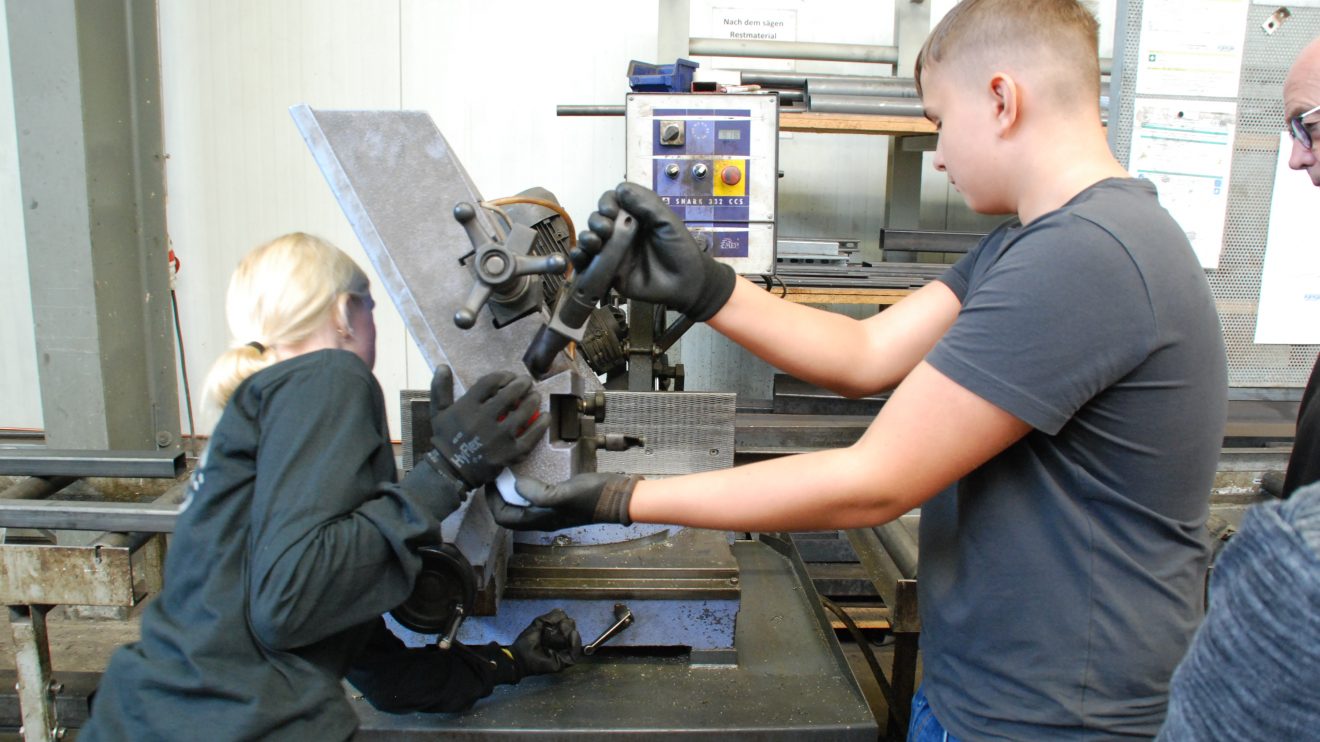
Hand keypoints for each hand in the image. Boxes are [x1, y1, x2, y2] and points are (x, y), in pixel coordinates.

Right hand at [425, 366, 548, 488]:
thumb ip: (440, 388)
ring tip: (535, 396)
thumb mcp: (438, 412)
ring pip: (523, 413)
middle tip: (527, 382)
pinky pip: (531, 437)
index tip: (510, 376)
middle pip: (509, 395)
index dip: (503, 376)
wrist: (451, 472)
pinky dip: (540, 425)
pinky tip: (545, 416)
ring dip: (532, 401)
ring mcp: (499, 438)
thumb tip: (442, 366)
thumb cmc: (445, 439)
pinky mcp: (510, 454)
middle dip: (521, 384)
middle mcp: (484, 420)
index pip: (490, 382)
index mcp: (467, 407)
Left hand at [485, 472, 640, 530]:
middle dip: (496, 496)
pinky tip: (525, 471)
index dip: (492, 501)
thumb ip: (540, 494)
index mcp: (541, 520)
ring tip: (504, 472)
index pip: (504, 517)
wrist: (621, 496)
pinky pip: (532, 496)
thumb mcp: (566, 494)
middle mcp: (543, 518)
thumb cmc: (595, 496)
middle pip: (508, 513)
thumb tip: (516, 486)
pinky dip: (523, 486)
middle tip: (493, 474)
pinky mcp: (559, 500)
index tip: (489, 479)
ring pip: (519, 505)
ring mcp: (551, 510)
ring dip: (508, 491)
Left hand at [510, 608, 582, 676]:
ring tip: (561, 631)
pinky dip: (576, 643)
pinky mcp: (565, 661)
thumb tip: (562, 611)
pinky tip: (573, 634)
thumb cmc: (527, 640)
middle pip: (572, 630)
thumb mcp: (539, 623)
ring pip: (575, 639)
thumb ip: (551, 617)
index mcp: (555, 634)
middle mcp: (561, 642)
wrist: (521, 655)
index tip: (556, 621)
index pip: (567, 624)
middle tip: (556, 628)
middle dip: (565, 626)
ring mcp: (564, 652)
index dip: (563, 620)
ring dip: (569, 632)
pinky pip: (575, 653)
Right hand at [575, 182, 735, 321]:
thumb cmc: (679, 249)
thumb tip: (621, 188)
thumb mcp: (666, 222)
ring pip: (589, 239)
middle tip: (607, 229)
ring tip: (595, 243)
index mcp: (634, 217)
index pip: (612, 201)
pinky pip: (588, 264)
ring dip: (586, 237)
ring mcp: (614, 252)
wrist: (686, 282)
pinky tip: (580, 255)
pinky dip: (578, 258)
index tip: (612, 211)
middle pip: (597, 219)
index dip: (607, 202)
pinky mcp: (609, 272)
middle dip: (596, 221)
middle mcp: (621, 232)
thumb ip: (646, 204)